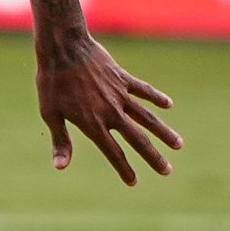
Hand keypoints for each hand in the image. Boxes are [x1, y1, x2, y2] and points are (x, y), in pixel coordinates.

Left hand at [37, 37, 180, 186]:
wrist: (64, 48)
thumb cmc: (52, 82)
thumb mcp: (51, 113)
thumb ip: (61, 141)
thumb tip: (60, 167)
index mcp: (93, 123)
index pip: (113, 152)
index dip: (124, 168)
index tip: (134, 181)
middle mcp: (111, 112)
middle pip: (138, 139)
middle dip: (153, 156)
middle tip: (167, 171)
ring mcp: (119, 94)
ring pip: (147, 117)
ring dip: (163, 131)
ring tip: (178, 144)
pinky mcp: (122, 78)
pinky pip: (143, 90)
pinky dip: (156, 97)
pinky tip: (168, 104)